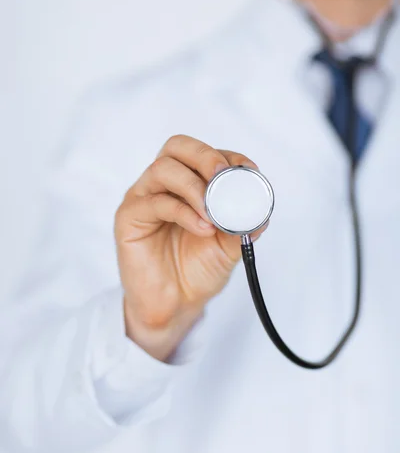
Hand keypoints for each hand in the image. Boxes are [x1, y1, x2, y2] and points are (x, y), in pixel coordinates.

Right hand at [114, 135, 265, 360]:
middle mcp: (162, 185)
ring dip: (194, 186)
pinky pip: (154, 202)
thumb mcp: (229, 246)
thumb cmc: (197, 271)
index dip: (227, 156)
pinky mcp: (129, 218)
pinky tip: (202, 229)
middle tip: (225, 177)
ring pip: (163, 169)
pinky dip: (183, 212)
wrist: (175, 305)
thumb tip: (260, 208)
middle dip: (206, 157)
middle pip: (177, 147)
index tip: (249, 171)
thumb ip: (242, 224)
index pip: (203, 153)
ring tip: (212, 213)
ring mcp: (143, 199)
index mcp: (185, 184)